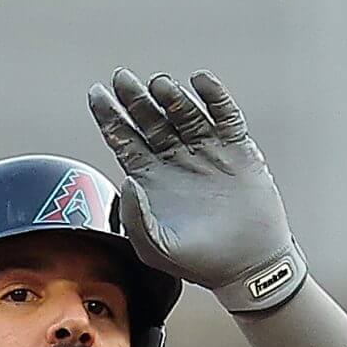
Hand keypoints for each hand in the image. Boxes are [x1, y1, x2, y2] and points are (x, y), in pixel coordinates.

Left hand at [87, 70, 305, 312]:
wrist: (248, 267)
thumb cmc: (200, 262)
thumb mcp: (156, 248)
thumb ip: (134, 218)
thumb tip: (127, 180)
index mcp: (151, 177)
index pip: (124, 139)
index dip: (109, 116)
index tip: (97, 95)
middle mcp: (175, 158)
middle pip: (149, 118)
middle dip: (134, 98)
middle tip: (122, 79)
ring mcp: (206, 151)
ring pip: (184, 112)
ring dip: (170, 96)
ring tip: (160, 86)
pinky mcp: (237, 149)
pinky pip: (224, 115)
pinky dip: (214, 96)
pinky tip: (201, 81)